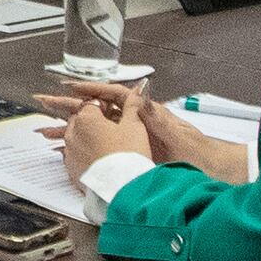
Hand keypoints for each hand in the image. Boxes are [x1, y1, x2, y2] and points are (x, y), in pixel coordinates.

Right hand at [34, 85, 248, 188]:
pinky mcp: (132, 156)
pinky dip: (83, 149)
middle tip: (45, 102)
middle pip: (99, 111)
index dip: (92, 90)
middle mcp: (138, 124)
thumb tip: (143, 98)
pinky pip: (101, 149)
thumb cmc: (201, 154)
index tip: (71, 87)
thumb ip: (159, 118)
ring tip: (46, 131)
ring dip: (72, 131)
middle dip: (71, 107)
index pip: (115, 96)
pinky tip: (67, 154)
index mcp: (148, 114)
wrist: (215, 173)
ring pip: (96, 131)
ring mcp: (134, 140)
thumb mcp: (179, 137)